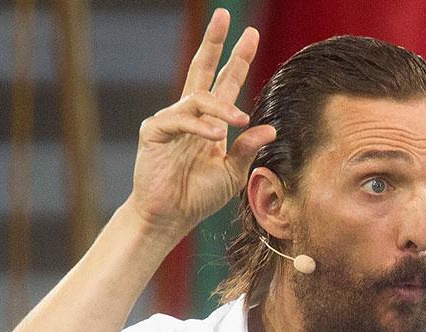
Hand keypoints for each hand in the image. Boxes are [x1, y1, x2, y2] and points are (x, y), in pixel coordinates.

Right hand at [126, 9, 277, 241]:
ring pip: (198, 97)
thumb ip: (247, 149)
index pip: (225, 81)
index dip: (237, 58)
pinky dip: (200, 126)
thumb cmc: (199, 196)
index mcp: (210, 121)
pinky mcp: (155, 131)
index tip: (250, 34)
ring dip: (221, 107)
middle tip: (223, 16)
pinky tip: (216, 135)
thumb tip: (270, 129)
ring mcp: (171, 120)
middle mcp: (190, 115)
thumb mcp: (233, 172)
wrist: (171, 217)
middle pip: (202, 69)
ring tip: (237, 120)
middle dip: (214, 43)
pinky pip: (180, 120)